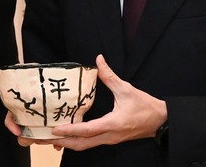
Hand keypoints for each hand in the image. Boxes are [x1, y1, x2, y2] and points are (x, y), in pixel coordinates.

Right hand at [0, 67, 66, 149]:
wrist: (57, 79)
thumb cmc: (40, 77)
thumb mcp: (28, 71)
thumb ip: (13, 72)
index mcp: (20, 108)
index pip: (11, 120)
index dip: (12, 126)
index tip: (17, 131)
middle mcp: (29, 117)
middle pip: (24, 133)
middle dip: (28, 138)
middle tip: (35, 139)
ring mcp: (41, 123)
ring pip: (37, 137)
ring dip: (42, 140)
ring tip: (49, 141)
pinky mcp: (54, 125)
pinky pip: (52, 138)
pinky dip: (55, 142)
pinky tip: (58, 145)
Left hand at [44, 54, 166, 151]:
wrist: (160, 122)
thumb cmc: (145, 106)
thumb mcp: (127, 89)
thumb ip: (110, 76)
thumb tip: (99, 60)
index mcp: (112, 124)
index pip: (87, 130)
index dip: (70, 130)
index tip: (55, 128)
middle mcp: (108, 135)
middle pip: (81, 144)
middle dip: (62, 142)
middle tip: (45, 137)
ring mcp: (109, 139)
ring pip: (84, 146)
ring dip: (68, 143)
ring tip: (51, 138)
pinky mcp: (110, 139)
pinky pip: (90, 144)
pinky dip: (76, 142)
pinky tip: (67, 137)